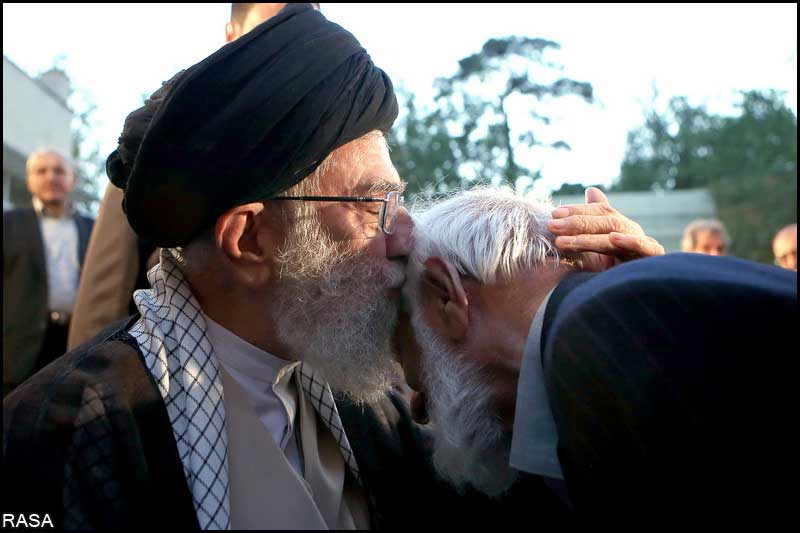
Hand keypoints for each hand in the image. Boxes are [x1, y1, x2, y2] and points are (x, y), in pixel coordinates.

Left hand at [548, 187, 664, 271]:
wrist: (636, 295)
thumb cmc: (613, 272)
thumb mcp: (597, 248)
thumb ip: (591, 223)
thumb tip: (592, 190)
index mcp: (618, 227)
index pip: (598, 212)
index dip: (576, 211)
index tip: (553, 214)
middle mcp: (631, 232)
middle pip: (605, 221)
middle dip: (576, 223)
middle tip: (552, 226)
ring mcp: (644, 244)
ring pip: (616, 233)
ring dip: (589, 237)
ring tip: (565, 241)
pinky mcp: (654, 257)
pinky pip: (645, 247)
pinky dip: (630, 242)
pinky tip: (613, 238)